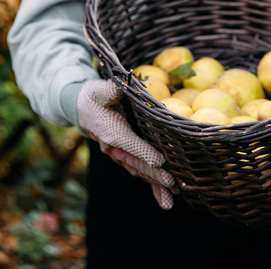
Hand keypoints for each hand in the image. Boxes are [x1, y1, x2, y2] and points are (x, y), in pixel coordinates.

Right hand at [77, 79, 174, 208]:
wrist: (83, 109)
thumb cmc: (96, 96)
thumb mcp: (100, 90)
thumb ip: (109, 90)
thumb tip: (119, 86)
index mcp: (111, 131)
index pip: (129, 143)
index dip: (144, 152)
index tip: (159, 161)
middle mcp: (114, 148)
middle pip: (137, 163)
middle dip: (155, 174)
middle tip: (172, 182)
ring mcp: (120, 155)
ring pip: (139, 172)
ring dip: (155, 184)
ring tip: (172, 197)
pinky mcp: (126, 157)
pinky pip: (140, 173)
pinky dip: (152, 186)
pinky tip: (165, 199)